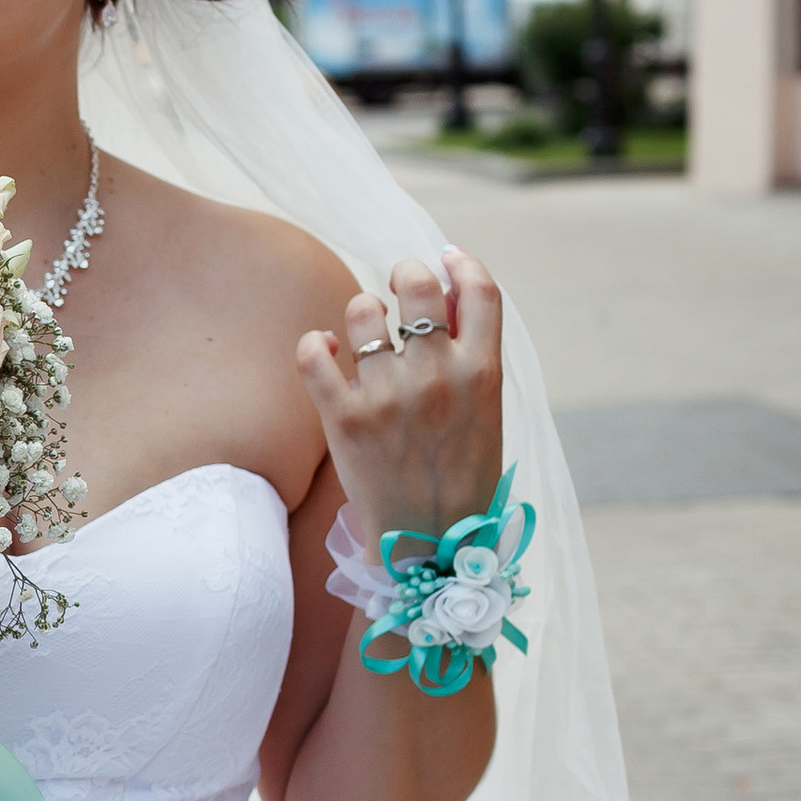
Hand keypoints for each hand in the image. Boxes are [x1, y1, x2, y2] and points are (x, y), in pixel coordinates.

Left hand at [294, 251, 505, 549]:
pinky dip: (315, 342)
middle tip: (398, 289)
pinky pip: (314, 351)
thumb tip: (448, 288)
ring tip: (365, 334)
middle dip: (404, 275)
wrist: (429, 542)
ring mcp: (389, 396)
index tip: (445, 259)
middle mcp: (438, 377)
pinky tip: (326, 349)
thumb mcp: (487, 411)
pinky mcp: (344, 418)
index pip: (481, 291)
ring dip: (362, 313)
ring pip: (362, 311)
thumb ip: (473, 352)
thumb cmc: (460, 472)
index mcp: (484, 373)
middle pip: (416, 285)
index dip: (461, 263)